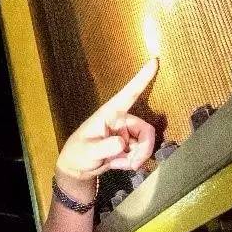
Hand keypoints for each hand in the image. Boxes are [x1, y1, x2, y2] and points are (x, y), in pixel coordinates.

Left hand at [55, 58, 157, 186]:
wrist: (78, 169)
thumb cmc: (77, 154)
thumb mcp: (88, 151)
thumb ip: (104, 147)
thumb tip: (122, 143)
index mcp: (110, 114)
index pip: (128, 94)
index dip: (142, 78)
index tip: (154, 61)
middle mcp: (121, 120)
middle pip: (146, 130)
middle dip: (144, 149)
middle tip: (134, 164)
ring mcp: (126, 133)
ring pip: (145, 144)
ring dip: (137, 157)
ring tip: (119, 164)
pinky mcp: (129, 145)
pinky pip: (141, 153)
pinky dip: (132, 162)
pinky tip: (118, 164)